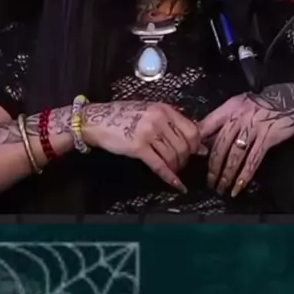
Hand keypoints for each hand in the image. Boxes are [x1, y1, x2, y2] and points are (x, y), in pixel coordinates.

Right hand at [82, 101, 206, 192]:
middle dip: (185, 158)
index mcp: (164, 109)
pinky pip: (159, 165)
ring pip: (173, 156)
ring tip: (172, 169)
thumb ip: (171, 123)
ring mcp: (148, 133)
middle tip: (181, 163)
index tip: (194, 151)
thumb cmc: (123, 116)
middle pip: (184, 145)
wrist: (98, 120)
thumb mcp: (150, 111)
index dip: (195, 144)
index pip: (192, 129)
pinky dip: (169, 177)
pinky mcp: (138, 147)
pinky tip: (175, 184)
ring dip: (176, 167)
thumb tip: (195, 141)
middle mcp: (159, 119)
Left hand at [198, 83, 293, 196]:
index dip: (197, 143)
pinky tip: (238, 187)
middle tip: (208, 181)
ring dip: (226, 175)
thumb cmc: (260, 105)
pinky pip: (252, 161)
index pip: (207, 126)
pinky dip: (244, 176)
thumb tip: (205, 140)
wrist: (289, 102)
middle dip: (212, 167)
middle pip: (220, 146)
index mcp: (229, 109)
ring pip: (235, 156)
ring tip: (221, 188)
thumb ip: (222, 120)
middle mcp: (239, 119)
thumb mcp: (238, 105)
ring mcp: (253, 129)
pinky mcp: (266, 139)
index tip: (190, 157)